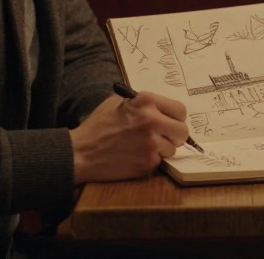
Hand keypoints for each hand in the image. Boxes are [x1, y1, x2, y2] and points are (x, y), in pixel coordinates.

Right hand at [69, 92, 188, 183]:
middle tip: (164, 138)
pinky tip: (134, 157)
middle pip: (183, 132)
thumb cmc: (97, 126)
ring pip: (172, 149)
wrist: (81, 152)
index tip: (171, 123)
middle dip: (175, 136)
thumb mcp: (118, 102)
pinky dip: (150, 161)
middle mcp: (152, 121)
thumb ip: (142, 104)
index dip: (176, 118)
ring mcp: (151, 143)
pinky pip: (159, 161)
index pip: (180, 110)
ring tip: (141, 147)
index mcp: (146, 101)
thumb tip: (162, 110)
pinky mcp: (148, 163)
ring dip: (161, 150)